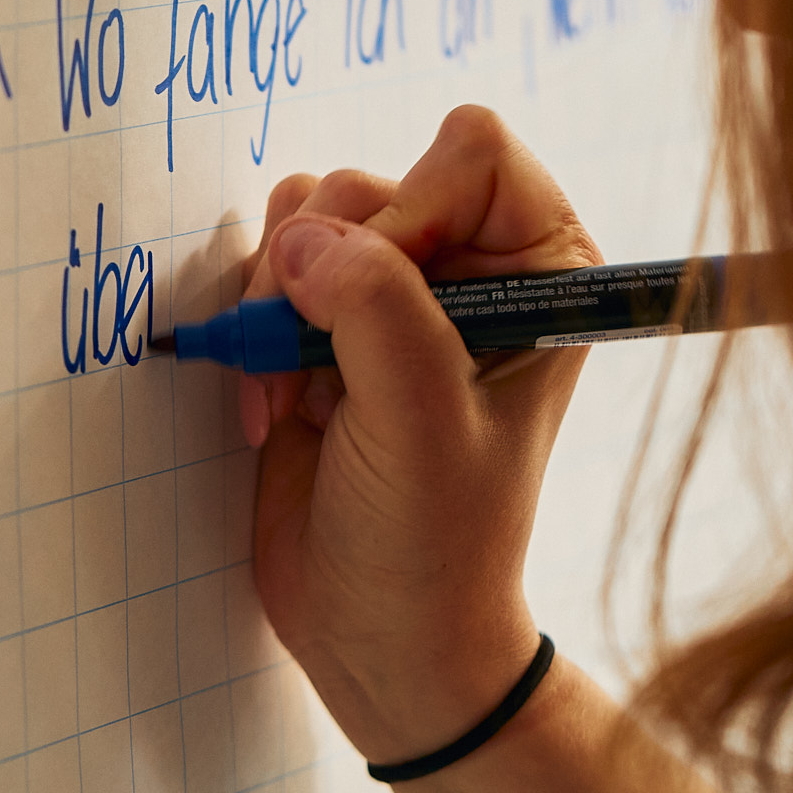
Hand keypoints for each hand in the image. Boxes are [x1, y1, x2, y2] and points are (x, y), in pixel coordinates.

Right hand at [242, 106, 599, 764]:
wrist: (383, 640)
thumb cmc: (436, 543)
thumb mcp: (419, 421)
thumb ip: (376, 309)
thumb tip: (304, 241)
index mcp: (541, 269)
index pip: (470, 152)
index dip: (411, 216)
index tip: (384, 313)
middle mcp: (473, 268)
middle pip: (372, 179)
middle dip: (326, 268)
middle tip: (326, 367)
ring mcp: (394, 296)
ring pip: (308, 217)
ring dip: (279, 299)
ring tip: (300, 390)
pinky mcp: (325, 328)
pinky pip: (266, 266)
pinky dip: (251, 326)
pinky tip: (276, 404)